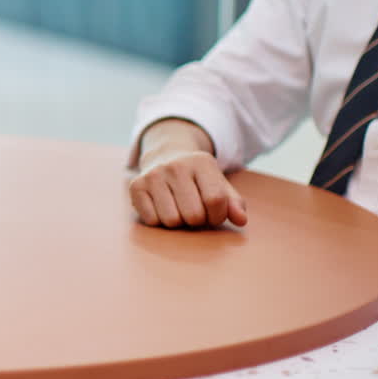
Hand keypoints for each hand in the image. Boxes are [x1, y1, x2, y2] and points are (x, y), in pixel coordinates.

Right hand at [129, 119, 247, 227]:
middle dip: (197, 220)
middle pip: (193, 215)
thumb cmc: (197, 179)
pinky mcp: (136, 186)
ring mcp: (153, 175)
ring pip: (172, 220)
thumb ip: (233, 203)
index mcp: (201, 162)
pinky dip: (159, 220)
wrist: (165, 156)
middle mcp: (175, 165)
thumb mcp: (218, 184)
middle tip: (194, 211)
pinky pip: (152, 220)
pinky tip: (161, 207)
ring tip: (178, 209)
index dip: (217, 215)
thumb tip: (241, 221)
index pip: (216, 200)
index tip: (213, 213)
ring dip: (178, 222)